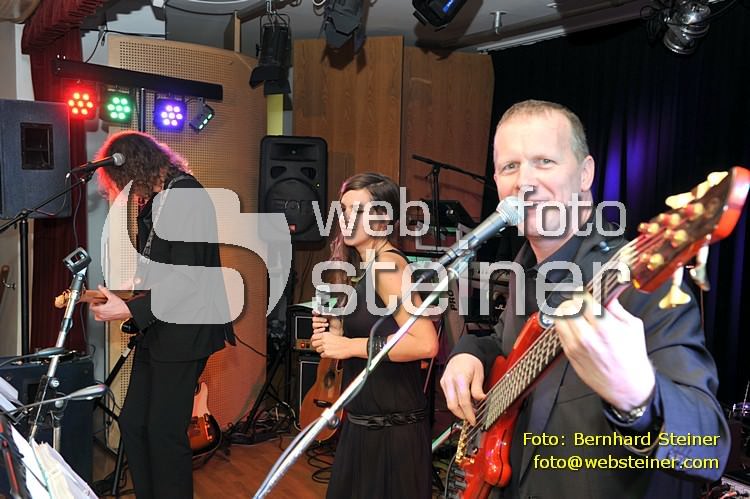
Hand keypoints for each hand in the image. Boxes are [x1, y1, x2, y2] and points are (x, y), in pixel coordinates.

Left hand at [90, 285, 132, 321]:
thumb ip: (105, 291)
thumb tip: (100, 287)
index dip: (92, 303)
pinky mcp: (109, 320)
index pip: (91, 308)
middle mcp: (102, 315)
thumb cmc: (121, 306)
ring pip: (97, 317)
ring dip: (97, 312)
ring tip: (101, 308)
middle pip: (94, 312)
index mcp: (101, 310)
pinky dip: (102, 316)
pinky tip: (106, 311)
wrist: (128, 311)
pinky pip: (102, 319)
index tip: (94, 301)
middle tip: (98, 303)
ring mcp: (105, 318)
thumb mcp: (112, 296)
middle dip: (95, 307)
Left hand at [310, 332, 351, 358]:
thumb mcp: (334, 335)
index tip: (315, 342)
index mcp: (325, 334)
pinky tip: (330, 353)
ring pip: (317, 350)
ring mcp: (325, 347)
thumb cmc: (344, 342)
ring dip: (322, 351)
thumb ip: (326, 337)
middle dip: (317, 346)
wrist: (350, 346)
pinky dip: (325, 355)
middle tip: (321, 347)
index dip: (314, 340)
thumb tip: (320, 340)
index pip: (313, 336)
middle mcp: (324, 340)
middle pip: (314, 344)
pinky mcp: (327, 353)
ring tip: (328, 350)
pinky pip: (322, 355)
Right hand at [312, 312, 342, 335]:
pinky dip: (319, 330)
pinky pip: (315, 331)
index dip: (315, 312)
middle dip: (319, 319)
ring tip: (327, 325)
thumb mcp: (332, 316)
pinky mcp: (318, 333)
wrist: (339, 332)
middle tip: (326, 320)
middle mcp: (320, 321)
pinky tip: (324, 329)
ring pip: (314, 325)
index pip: (315, 313)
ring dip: (320, 324)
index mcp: (322, 316)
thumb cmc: (337, 325)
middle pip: (314, 319)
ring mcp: (318, 327)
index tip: (318, 313)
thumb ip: (325, 313)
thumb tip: (320, 311)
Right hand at [440, 353, 485, 424]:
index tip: (473, 420)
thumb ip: (478, 388)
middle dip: (462, 415)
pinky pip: (448, 398)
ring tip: (469, 412)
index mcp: (460, 378)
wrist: (462, 354)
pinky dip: (455, 404)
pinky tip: (463, 405)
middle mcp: (450, 381)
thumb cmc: (471, 361)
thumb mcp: (479, 374)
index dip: (469, 413)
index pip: (463, 400)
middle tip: (471, 419)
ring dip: (458, 411)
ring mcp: (445, 382)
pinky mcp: (443, 384)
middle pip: (453, 405)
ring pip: (449, 403)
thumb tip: (481, 400)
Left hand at [554, 293, 654, 411]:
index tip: (583, 291)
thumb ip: (617, 308)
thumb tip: (607, 295)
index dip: (581, 292)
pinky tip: (573, 325)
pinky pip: (559, 332)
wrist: (627, 386)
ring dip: (564, 312)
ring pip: (558, 318)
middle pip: (566, 306)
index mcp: (604, 326)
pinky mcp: (569, 354)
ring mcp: (575, 346)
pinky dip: (563, 325)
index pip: (581, 299)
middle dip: (572, 301)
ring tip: (573, 312)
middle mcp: (587, 336)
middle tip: (577, 301)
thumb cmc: (632, 358)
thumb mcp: (633, 327)